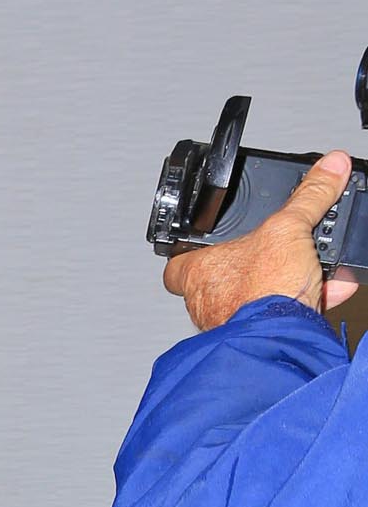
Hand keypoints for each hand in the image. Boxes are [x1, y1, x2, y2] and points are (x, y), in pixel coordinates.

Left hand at [164, 152, 358, 329]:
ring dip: (283, 282)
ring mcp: (230, 324)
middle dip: (254, 263)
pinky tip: (326, 289)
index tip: (204, 241)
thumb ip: (309, 197)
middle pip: (223, 277)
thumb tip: (328, 168)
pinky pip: (279, 314)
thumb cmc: (263, 292)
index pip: (177, 262)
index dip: (189, 249)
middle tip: (273, 252)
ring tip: (310, 269)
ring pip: (255, 297)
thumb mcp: (290, 227)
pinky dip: (303, 300)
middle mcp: (206, 303)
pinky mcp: (258, 337)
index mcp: (197, 273)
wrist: (282, 339)